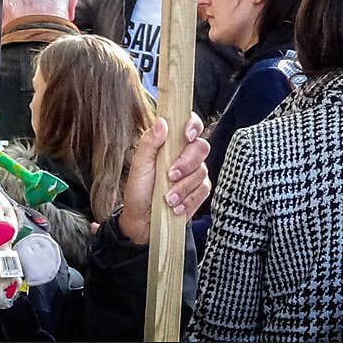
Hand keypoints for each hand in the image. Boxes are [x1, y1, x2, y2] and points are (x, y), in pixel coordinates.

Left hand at [118, 115, 210, 244]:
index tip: (187, 135)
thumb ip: (149, 142)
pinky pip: (204, 191)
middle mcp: (185, 155)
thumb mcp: (139, 165)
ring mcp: (194, 173)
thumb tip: (161, 122)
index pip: (191, 124)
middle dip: (187, 163)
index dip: (193, 125)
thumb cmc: (139, 189)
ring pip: (202, 172)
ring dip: (183, 187)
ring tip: (167, 199)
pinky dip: (189, 200)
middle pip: (201, 147)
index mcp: (171, 143)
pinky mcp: (199, 191)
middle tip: (170, 176)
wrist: (141, 220)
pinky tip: (176, 207)